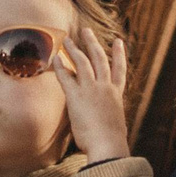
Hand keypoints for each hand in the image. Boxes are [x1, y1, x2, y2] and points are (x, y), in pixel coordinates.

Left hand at [51, 24, 131, 161]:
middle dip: (93, 43)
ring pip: (83, 62)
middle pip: (100, 59)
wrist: (108, 145)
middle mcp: (105, 88)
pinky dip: (61, 66)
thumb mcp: (114, 126)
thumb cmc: (111, 142)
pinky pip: (67, 77)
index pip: (119, 70)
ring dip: (74, 49)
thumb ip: (108, 119)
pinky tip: (56, 56)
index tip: (118, 42)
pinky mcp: (76, 97)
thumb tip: (105, 125)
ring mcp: (91, 90)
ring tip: (66, 39)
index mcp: (116, 95)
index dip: (119, 55)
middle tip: (86, 31)